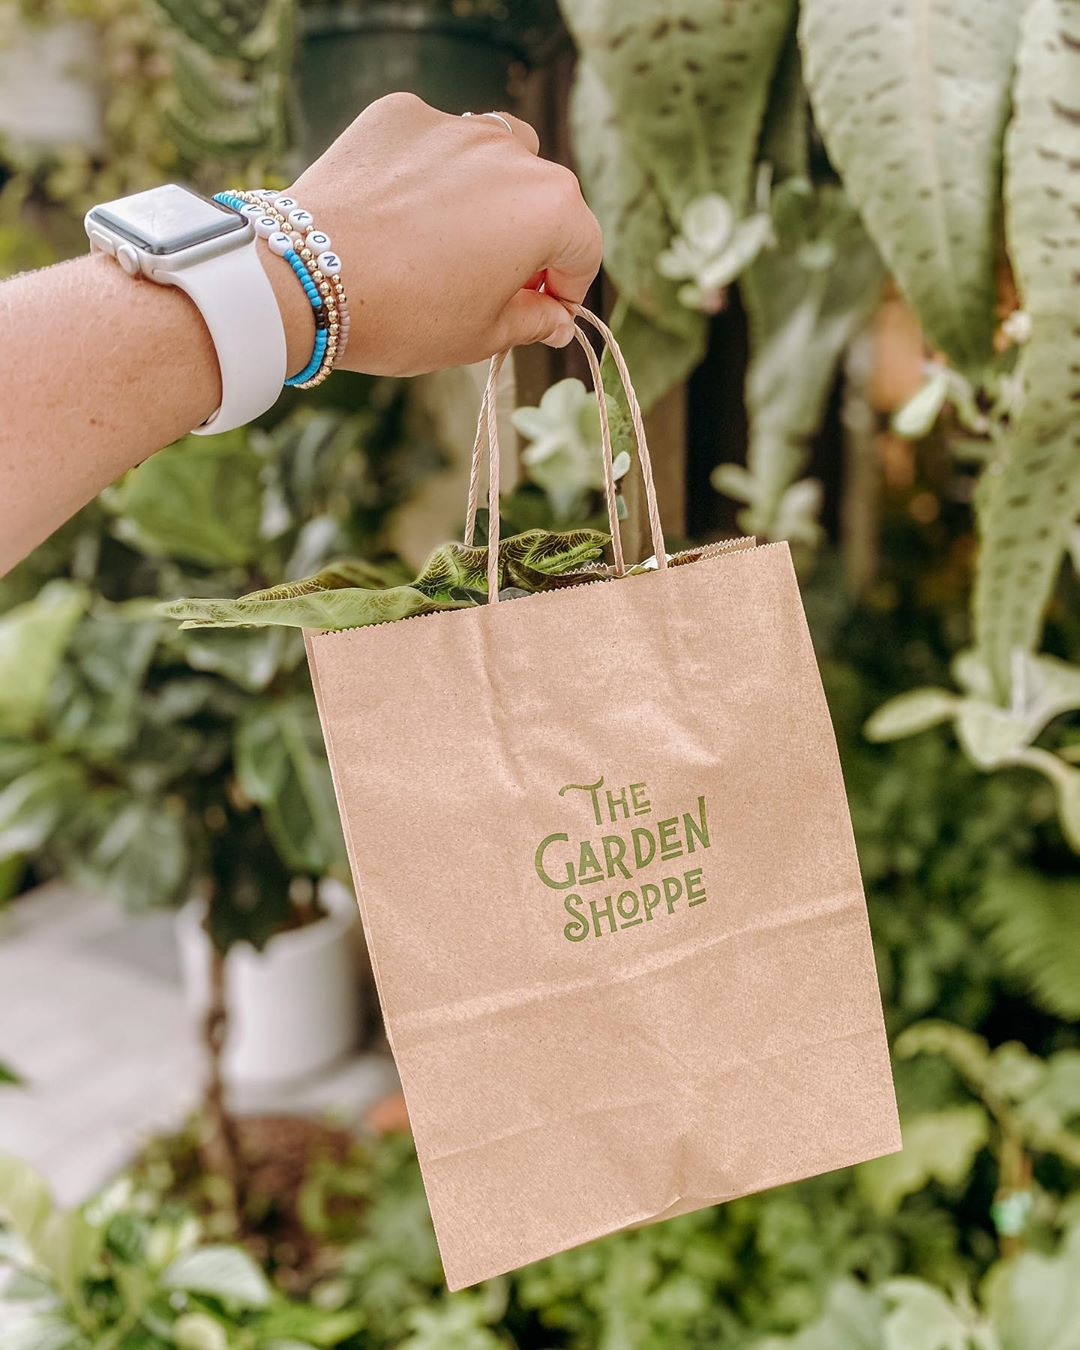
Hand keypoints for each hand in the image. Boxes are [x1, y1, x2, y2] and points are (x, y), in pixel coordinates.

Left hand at [285, 93, 602, 375]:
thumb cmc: (405, 315)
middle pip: (543, 195)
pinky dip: (428, 173)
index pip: (584, 246)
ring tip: (448, 239)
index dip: (568, 286)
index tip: (544, 311)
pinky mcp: (401, 114)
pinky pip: (433, 142)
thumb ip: (532, 320)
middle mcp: (512, 153)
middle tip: (494, 282)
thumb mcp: (480, 334)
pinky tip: (398, 214)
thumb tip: (556, 319)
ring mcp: (455, 125)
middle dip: (529, 238)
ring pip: (493, 155)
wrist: (307, 277)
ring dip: (487, 194)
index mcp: (549, 208)